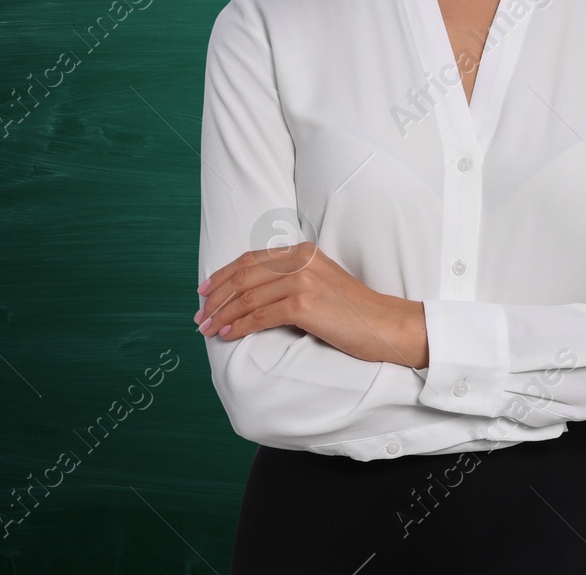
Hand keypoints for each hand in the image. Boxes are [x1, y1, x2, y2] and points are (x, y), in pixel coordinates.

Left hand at [195, 243, 427, 368]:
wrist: (385, 325)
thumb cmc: (353, 312)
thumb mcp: (321, 284)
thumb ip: (291, 280)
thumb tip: (251, 296)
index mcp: (303, 251)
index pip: (250, 259)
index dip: (222, 275)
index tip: (204, 292)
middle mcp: (301, 260)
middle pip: (244, 276)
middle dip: (216, 297)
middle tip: (200, 316)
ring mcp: (303, 280)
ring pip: (248, 296)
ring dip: (222, 314)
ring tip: (207, 329)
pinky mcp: (305, 303)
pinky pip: (260, 315)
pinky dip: (240, 326)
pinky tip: (228, 334)